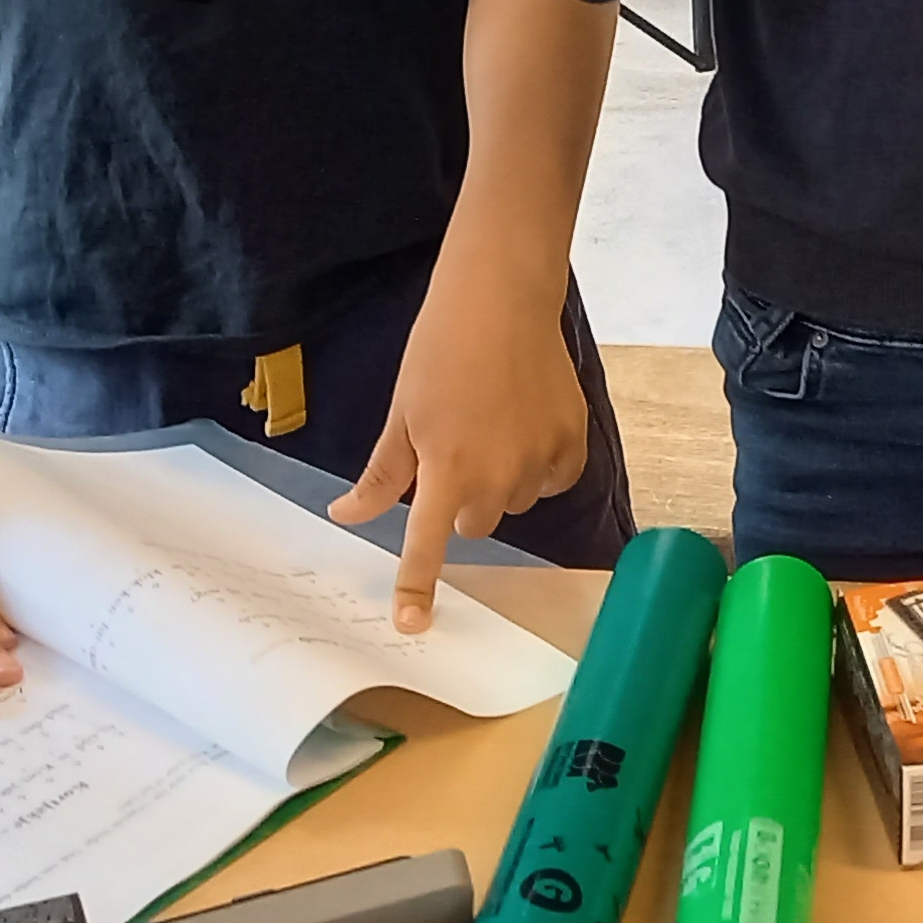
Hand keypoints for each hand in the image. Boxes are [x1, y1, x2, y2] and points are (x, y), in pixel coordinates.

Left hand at [327, 271, 589, 633]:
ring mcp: (542, 461)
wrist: (501, 296)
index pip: (426, 547)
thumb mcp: (401, 413)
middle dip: (461, 499)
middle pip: (474, 524)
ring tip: (493, 422)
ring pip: (514, 501)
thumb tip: (347, 515)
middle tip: (453, 447)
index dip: (416, 589)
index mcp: (447, 472)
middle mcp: (498, 478)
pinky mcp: (575, 443)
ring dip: (501, 481)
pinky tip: (527, 423)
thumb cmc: (440, 348)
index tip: (411, 626)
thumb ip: (383, 475)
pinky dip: (540, 464)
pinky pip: (553, 479)